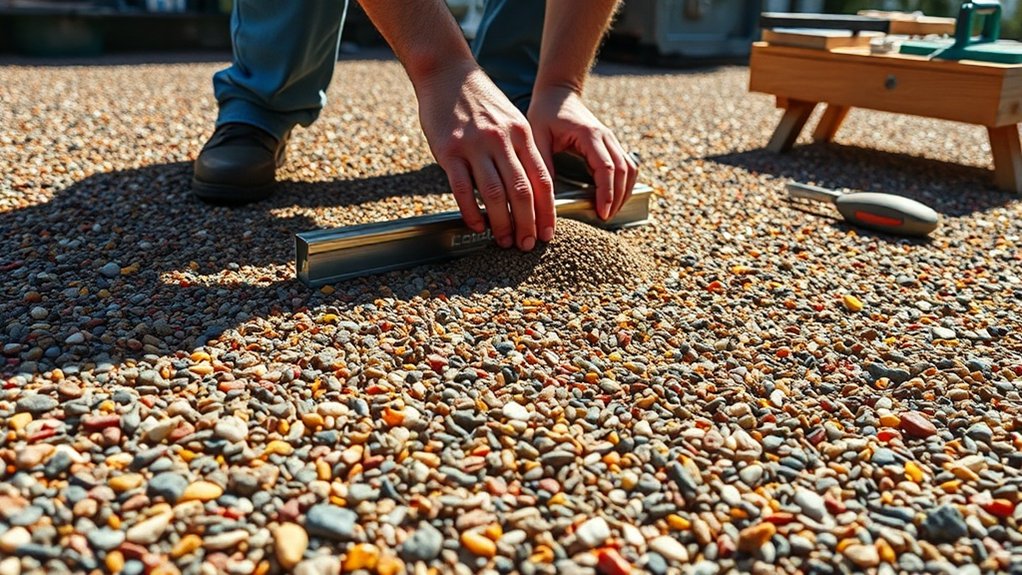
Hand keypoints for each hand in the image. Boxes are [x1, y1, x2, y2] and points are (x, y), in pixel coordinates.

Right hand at [415, 62, 554, 249]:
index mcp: (522, 134)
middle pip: (521, 192)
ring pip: (494, 194)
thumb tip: (533, 191)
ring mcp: (474, 145)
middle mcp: (501, 140)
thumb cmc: (482, 101)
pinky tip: (477, 225)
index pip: (541, 180)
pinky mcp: (449, 150)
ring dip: (501, 223)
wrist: (447, 73)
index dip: (547, 212)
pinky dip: (471, 211)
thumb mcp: (511, 120)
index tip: (547, 233)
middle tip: (527, 245)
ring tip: (503, 240)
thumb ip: (522, 152)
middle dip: (527, 224)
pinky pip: (462, 189)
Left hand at [527, 86, 637, 219]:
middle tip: (605, 218)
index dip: (607, 192)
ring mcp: (611, 139)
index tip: (602, 212)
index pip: (607, 168)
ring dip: (624, 192)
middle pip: (624, 171)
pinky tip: (613, 197)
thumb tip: (547, 193)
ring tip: (610, 211)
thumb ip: (542, 162)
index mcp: (589, 135)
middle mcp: (606, 137)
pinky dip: (625, 183)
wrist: (558, 93)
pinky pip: (627, 165)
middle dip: (617, 198)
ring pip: (630, 169)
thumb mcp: (537, 135)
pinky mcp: (611, 144)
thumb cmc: (546, 112)